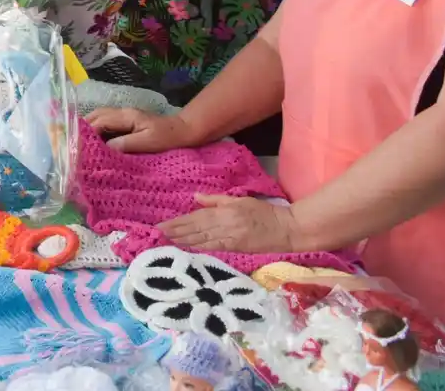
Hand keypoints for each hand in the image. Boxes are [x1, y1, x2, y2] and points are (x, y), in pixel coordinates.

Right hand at [85, 107, 196, 153]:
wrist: (185, 130)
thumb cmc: (168, 137)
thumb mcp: (149, 142)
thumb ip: (127, 143)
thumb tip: (105, 148)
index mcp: (126, 116)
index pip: (99, 121)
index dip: (86, 132)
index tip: (77, 146)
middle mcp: (122, 113)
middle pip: (95, 116)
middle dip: (82, 128)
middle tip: (73, 144)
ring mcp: (124, 117)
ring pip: (99, 118)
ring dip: (88, 129)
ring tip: (80, 144)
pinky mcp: (127, 123)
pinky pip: (106, 124)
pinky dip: (96, 131)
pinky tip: (94, 143)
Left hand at [160, 194, 301, 253]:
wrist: (286, 229)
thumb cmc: (263, 212)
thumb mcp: (240, 200)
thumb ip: (216, 200)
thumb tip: (195, 197)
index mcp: (225, 211)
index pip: (196, 217)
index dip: (178, 222)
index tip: (163, 225)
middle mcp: (225, 225)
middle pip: (196, 229)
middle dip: (176, 232)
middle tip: (159, 233)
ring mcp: (230, 238)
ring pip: (202, 240)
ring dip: (184, 241)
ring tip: (168, 240)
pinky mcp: (236, 248)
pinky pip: (214, 247)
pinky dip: (199, 247)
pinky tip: (188, 247)